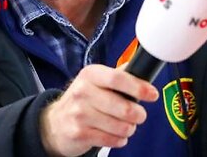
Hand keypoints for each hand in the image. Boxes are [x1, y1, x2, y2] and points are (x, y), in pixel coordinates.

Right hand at [39, 64, 158, 155]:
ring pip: (120, 126)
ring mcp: (79, 114)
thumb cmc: (82, 100)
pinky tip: (116, 135)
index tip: (152, 94)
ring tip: (127, 126)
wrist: (54, 124)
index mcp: (90, 75)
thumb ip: (118, 74)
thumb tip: (140, 66)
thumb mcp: (95, 81)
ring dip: (129, 128)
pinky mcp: (79, 133)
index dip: (139, 87)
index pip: (118, 78)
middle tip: (140, 115)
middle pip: (123, 106)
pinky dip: (119, 139)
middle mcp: (82, 92)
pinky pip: (111, 139)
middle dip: (138, 114)